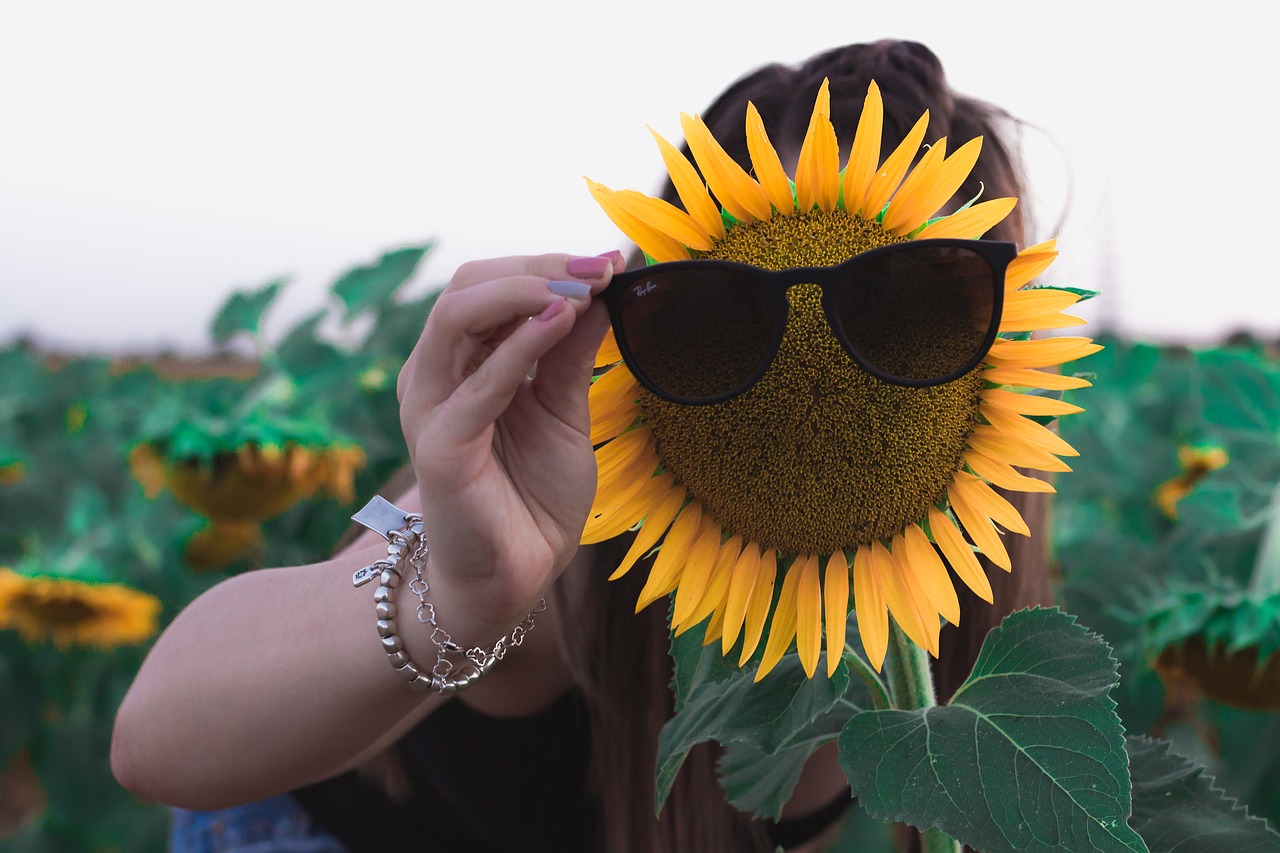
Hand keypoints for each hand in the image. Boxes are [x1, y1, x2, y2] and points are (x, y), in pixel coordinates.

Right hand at [396, 252, 622, 635]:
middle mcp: (436, 377)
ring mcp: (432, 410)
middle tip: (598, 268)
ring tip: (580, 288)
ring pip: (458, 319)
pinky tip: (560, 322)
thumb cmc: (532, 495)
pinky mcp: (441, 448)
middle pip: (468, 288)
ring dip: (524, 292)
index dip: (546, 265)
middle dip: (537, 268)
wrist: (516, 576)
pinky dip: (519, 348)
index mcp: (460, 363)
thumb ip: (572, 353)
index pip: (488, 286)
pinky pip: (477, 387)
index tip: (609, 262)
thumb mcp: (563, 410)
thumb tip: (600, 287)